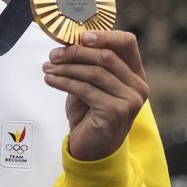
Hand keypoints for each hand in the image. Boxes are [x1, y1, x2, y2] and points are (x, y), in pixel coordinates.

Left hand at [42, 30, 148, 161]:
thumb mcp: (91, 84)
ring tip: (48, 68)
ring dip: (66, 68)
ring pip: (95, 72)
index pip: (127, 42)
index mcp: (135, 74)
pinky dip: (64, 82)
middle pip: (106, 56)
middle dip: (76, 52)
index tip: (80, 36)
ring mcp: (130, 100)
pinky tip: (51, 80)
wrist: (92, 151)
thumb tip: (68, 41)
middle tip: (53, 55)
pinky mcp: (115, 112)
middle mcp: (138, 86)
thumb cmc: (91, 115)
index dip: (104, 35)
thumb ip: (88, 64)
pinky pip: (85, 89)